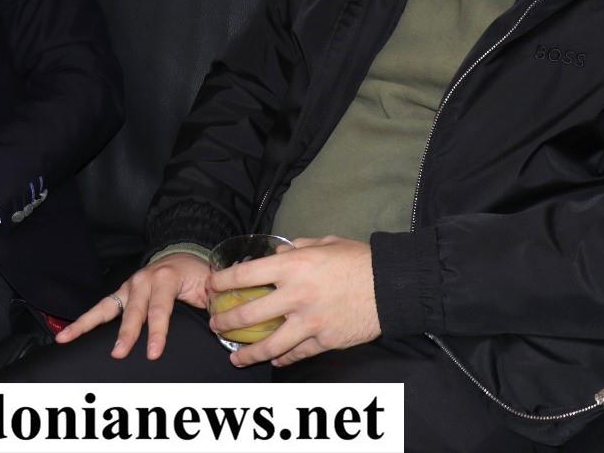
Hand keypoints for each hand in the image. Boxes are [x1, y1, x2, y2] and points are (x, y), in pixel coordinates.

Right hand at [55, 250, 210, 359]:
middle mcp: (143, 280)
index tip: (153, 353)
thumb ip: (214, 303)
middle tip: (119, 353)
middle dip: (126, 333)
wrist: (182, 254)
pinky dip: (83, 321)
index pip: (161, 309)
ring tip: (67, 338)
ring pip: (107, 307)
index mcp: (166, 278)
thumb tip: (222, 322)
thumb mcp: (210, 286)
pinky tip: (66, 335)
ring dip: (88, 324)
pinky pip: (100, 309)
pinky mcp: (120, 294)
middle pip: (133, 311)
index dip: (157, 332)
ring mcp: (128, 287)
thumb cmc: (197, 275)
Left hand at [208, 236, 380, 367]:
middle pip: (248, 314)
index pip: (245, 275)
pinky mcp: (325, 340)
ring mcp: (310, 321)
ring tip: (235, 358)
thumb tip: (279, 252)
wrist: (392, 286)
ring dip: (248, 353)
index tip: (211, 287)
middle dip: (225, 322)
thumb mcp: (325, 243)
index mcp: (293, 266)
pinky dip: (283, 359)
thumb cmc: (359, 260)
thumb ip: (298, 248)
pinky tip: (274, 360)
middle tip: (215, 325)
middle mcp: (296, 295)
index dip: (222, 282)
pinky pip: (297, 354)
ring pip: (269, 345)